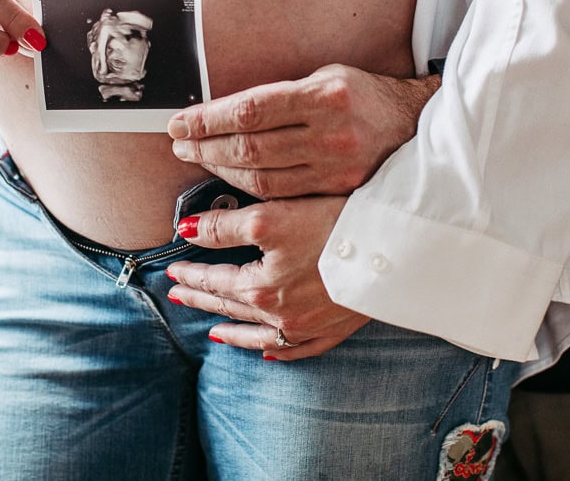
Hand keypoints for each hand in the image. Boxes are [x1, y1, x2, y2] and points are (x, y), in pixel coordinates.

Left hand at [166, 196, 368, 359]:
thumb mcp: (268, 217)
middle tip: (179, 295)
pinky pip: (298, 350)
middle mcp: (282, 316)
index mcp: (261, 289)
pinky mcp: (335, 330)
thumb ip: (222, 226)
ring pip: (259, 334)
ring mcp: (309, 328)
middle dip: (202, 299)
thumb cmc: (334, 225)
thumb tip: (186, 230)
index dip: (190, 274)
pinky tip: (268, 352)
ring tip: (213, 331)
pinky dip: (277, 351)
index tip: (172, 270)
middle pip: (230, 307)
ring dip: (232, 331)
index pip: (214, 281)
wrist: (396, 248)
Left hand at [167, 64, 439, 197]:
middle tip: (179, 142)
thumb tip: (221, 112)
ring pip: (260, 178)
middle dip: (205, 146)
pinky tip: (226, 178)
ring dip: (218, 169)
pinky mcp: (337, 193)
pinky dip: (245, 189)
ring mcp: (336, 168)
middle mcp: (331, 134)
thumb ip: (279, 96)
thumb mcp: (325, 77)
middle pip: (249, 147)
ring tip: (195, 157)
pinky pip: (279, 197)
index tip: (180, 122)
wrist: (416, 128)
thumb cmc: (363, 95)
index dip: (208, 119)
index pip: (250, 110)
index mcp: (325, 96)